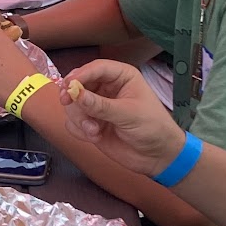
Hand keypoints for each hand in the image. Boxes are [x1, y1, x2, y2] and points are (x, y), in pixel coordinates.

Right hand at [56, 60, 187, 174]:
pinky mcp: (92, 123)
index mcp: (122, 77)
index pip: (96, 68)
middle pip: (79, 84)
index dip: (80, 75)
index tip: (68, 86)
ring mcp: (98, 106)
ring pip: (74, 104)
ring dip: (80, 118)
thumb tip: (76, 94)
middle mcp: (107, 88)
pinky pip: (74, 122)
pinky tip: (95, 136)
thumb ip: (100, 105)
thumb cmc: (153, 128)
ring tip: (94, 130)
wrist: (157, 156)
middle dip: (74, 97)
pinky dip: (80, 130)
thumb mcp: (128, 114)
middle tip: (67, 102)